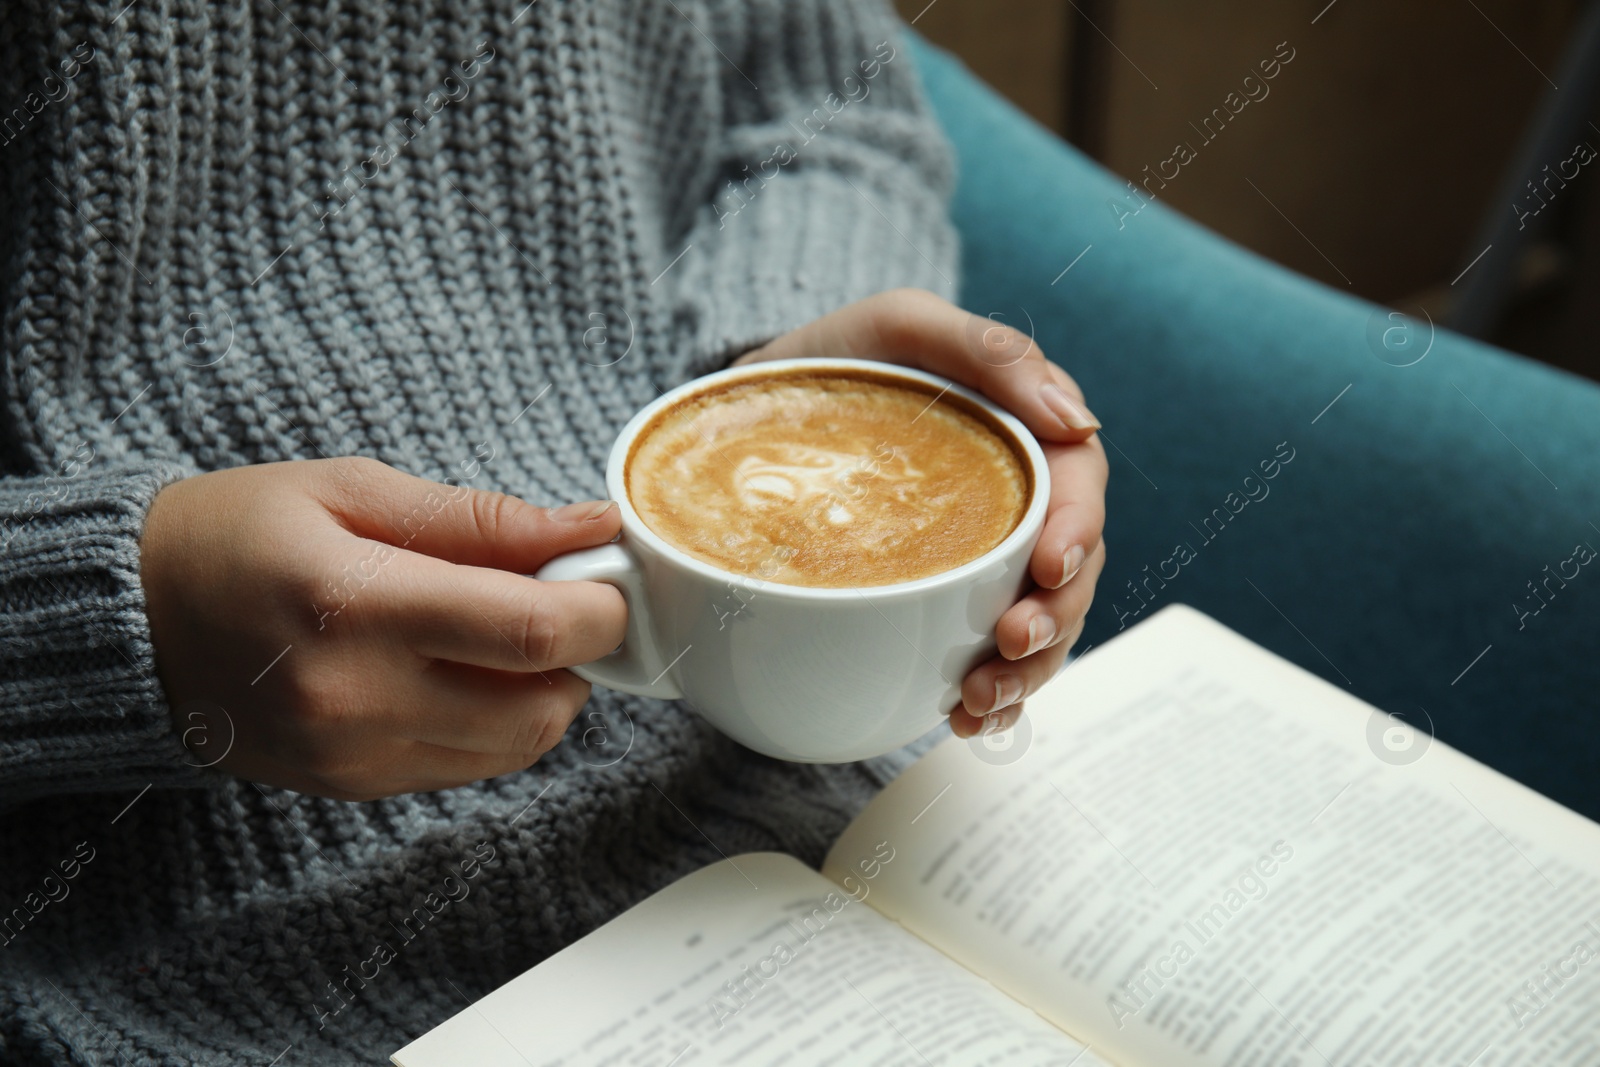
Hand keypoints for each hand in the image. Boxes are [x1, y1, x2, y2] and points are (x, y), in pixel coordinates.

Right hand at [139, 457, 625, 799]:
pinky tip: (463, 669)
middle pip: (544, 706)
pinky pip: (470, 766)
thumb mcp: (350, 492)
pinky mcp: (354, 787)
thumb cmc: (233, 535)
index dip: (602, 605)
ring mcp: (356, 756)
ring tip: (506, 631)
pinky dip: (496, 719)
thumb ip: (478, 520)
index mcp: (355, 609)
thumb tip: (585, 528)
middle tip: (564, 598)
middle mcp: (359, 700)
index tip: (608, 573)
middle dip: (584, 653)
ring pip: (518, 748)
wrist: (127, 622)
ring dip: (546, 689)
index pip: (534, 632)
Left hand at [736, 289, 1106, 739]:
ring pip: (1038, 622)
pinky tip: (967, 719)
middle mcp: (1016, 500)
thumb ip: (988, 351)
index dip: (1078, 532)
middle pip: (1070, 569)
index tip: (1049, 568)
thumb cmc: (839, 358)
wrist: (758, 411)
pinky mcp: (944, 599)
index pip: (1078, 485)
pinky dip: (991, 697)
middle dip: (1052, 619)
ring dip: (1024, 672)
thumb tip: (1077, 420)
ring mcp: (983, 556)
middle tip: (1008, 647)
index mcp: (1023, 433)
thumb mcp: (901, 325)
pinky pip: (986, 655)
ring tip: (979, 701)